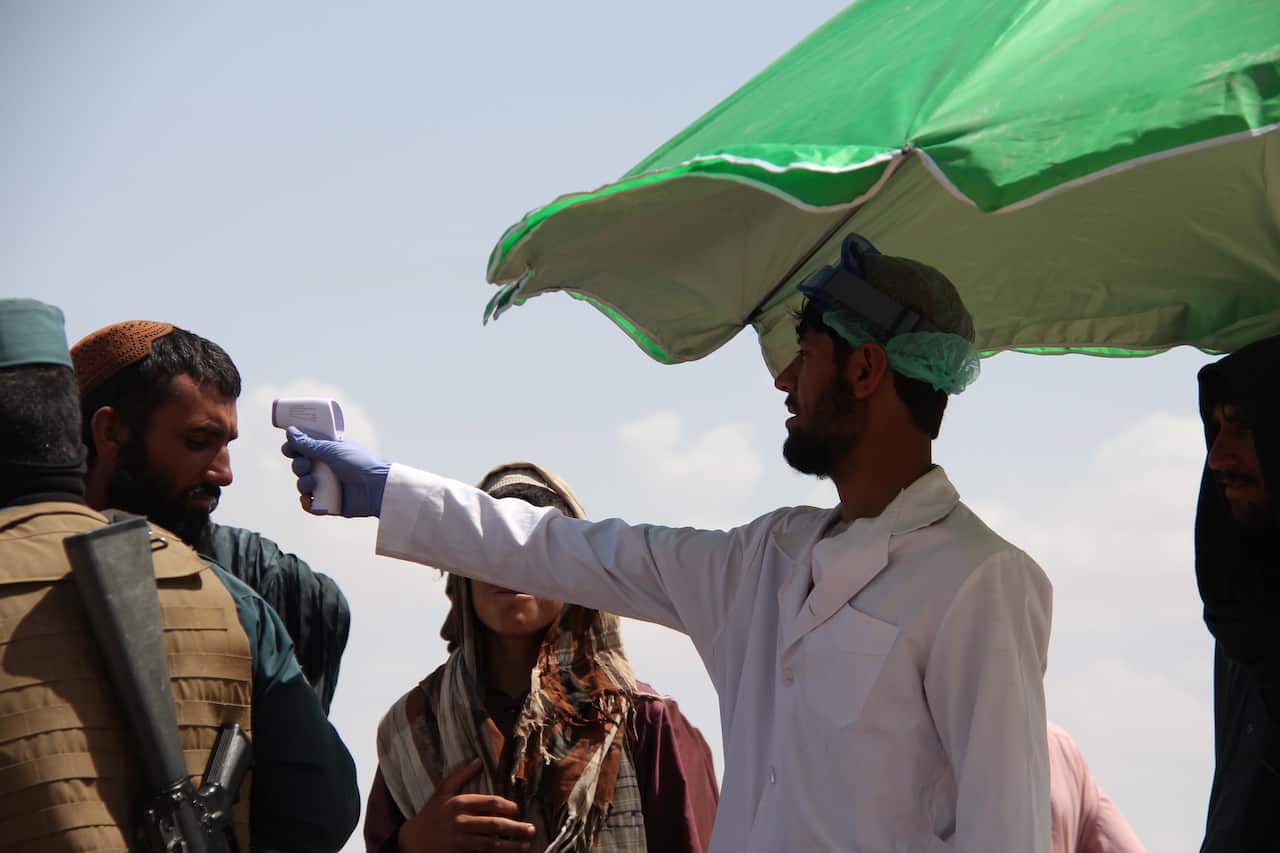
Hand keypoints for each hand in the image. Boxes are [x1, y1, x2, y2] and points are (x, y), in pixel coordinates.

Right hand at [281, 426, 390, 517]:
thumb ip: (310, 443)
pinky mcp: (330, 503)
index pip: (303, 448)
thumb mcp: (332, 450)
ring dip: (303, 483)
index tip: (289, 449)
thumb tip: (290, 431)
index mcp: (327, 451)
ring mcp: (327, 485)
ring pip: (302, 485)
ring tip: (314, 483)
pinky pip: (311, 505)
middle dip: (299, 465)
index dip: (293, 448)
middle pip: (299, 466)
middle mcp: (326, 467)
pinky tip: (309, 500)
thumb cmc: (359, 463)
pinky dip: (307, 503)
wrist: (376, 487)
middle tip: (309, 465)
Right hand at [397, 759, 535, 852]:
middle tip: (532, 830)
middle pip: (494, 824)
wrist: (412, 841)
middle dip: (516, 828)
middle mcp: (460, 821)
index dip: (508, 806)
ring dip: (511, 845)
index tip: (518, 810)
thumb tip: (479, 760)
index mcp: (458, 803)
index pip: (490, 803)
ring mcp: (459, 840)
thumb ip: (460, 775)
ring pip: (491, 843)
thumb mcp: (442, 792)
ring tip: (526, 845)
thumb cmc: (430, 814)